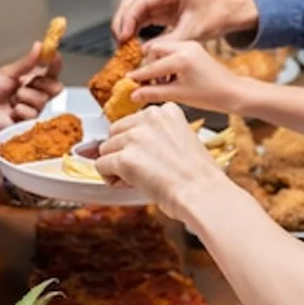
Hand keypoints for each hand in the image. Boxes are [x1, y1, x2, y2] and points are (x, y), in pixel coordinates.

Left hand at [0, 43, 63, 137]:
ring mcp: (31, 109)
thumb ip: (26, 62)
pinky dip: (20, 110)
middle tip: (27, 82)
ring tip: (11, 99)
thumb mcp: (7, 72)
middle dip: (41, 83)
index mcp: (31, 80)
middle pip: (54, 87)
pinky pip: (33, 114)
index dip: (55, 64)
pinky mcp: (27, 123)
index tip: (55, 56)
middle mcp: (34, 94)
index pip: (51, 72)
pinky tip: (11, 111)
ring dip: (25, 97)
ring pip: (42, 100)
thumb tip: (39, 46)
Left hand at [95, 103, 227, 219]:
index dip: (138, 143)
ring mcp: (135, 137)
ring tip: (140, 178)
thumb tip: (132, 145)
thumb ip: (157, 136)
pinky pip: (101, 167)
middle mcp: (149, 118)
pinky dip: (111, 179)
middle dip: (123, 151)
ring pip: (105, 150)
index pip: (134, 121)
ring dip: (117, 166)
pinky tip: (131, 184)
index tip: (150, 156)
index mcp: (165, 111)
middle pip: (115, 132)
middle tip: (143, 169)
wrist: (202, 193)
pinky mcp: (125, 158)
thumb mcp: (182, 140)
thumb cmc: (198, 176)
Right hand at [112, 0, 258, 43]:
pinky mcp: (161, 1)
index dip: (128, 19)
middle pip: (132, 1)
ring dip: (126, 25)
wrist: (231, 12)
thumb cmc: (218, 15)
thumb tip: (146, 53)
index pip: (141, 0)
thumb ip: (169, 42)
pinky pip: (142, 13)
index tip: (122, 37)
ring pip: (133, 7)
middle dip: (122, 23)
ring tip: (123, 46)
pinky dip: (134, 27)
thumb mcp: (193, 32)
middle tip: (118, 44)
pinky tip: (131, 41)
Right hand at [130, 40, 249, 112]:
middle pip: (153, 50)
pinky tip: (169, 78)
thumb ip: (153, 93)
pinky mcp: (193, 48)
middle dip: (147, 65)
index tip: (128, 82)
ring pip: (162, 49)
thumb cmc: (212, 95)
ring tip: (160, 83)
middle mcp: (186, 47)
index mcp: (182, 57)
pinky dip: (166, 62)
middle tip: (144, 82)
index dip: (138, 76)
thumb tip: (134, 95)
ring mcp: (190, 45)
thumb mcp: (179, 95)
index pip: (151, 66)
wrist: (234, 92)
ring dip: (156, 64)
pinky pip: (171, 51)